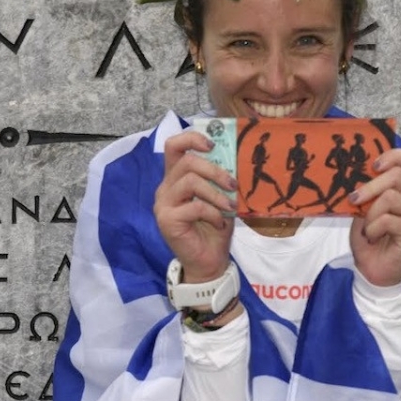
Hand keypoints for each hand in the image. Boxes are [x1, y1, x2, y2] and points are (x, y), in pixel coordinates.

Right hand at [153, 130, 237, 282]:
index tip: (212, 145)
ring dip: (216, 193)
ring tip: (230, 207)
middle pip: (186, 162)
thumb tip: (236, 159)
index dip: (191, 139)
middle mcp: (165, 188)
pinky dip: (213, 214)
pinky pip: (195, 207)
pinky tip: (220, 224)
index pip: (173, 146)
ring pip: (190, 181)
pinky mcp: (167, 220)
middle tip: (233, 184)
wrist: (208, 262)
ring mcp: (164, 204)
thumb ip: (220, 180)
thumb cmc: (214, 229)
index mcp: (176, 178)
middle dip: (214, 170)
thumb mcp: (221, 199)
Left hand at [348, 149, 400, 286]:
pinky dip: (373, 227)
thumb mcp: (364, 210)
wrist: (374, 273)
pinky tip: (372, 237)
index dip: (393, 156)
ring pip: (392, 196)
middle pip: (398, 175)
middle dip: (370, 186)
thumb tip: (356, 172)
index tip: (373, 166)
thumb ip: (367, 191)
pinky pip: (389, 219)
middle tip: (354, 200)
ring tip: (367, 227)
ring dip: (371, 212)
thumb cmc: (370, 240)